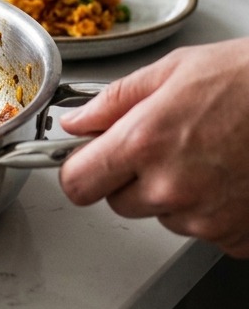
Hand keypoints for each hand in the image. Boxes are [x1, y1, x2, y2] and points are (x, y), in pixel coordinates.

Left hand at [59, 41, 248, 256]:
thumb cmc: (245, 80)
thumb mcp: (171, 71)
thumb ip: (114, 101)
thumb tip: (76, 121)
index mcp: (144, 142)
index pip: (77, 183)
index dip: (78, 169)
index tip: (87, 158)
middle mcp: (171, 188)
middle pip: (117, 202)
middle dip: (129, 177)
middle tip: (163, 143)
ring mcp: (206, 219)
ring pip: (163, 216)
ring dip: (173, 193)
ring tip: (206, 152)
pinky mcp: (236, 238)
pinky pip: (205, 230)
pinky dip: (211, 209)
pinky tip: (229, 174)